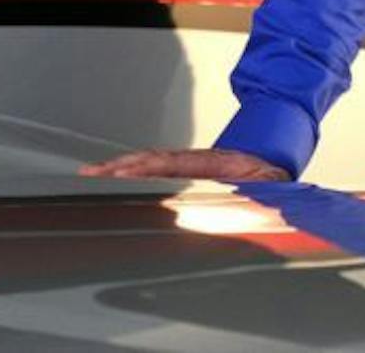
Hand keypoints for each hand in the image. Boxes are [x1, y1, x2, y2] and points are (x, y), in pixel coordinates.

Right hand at [79, 147, 287, 181]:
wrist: (273, 163)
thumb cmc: (270, 180)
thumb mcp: (270, 186)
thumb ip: (258, 193)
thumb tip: (248, 203)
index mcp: (217, 163)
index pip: (176, 163)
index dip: (148, 169)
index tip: (123, 174)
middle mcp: (197, 160)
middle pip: (154, 159)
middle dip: (122, 167)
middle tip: (92, 176)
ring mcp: (188, 163)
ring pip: (150, 162)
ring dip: (120, 167)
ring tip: (91, 175)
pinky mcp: (182, 171)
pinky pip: (152, 168)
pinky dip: (129, 171)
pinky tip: (109, 177)